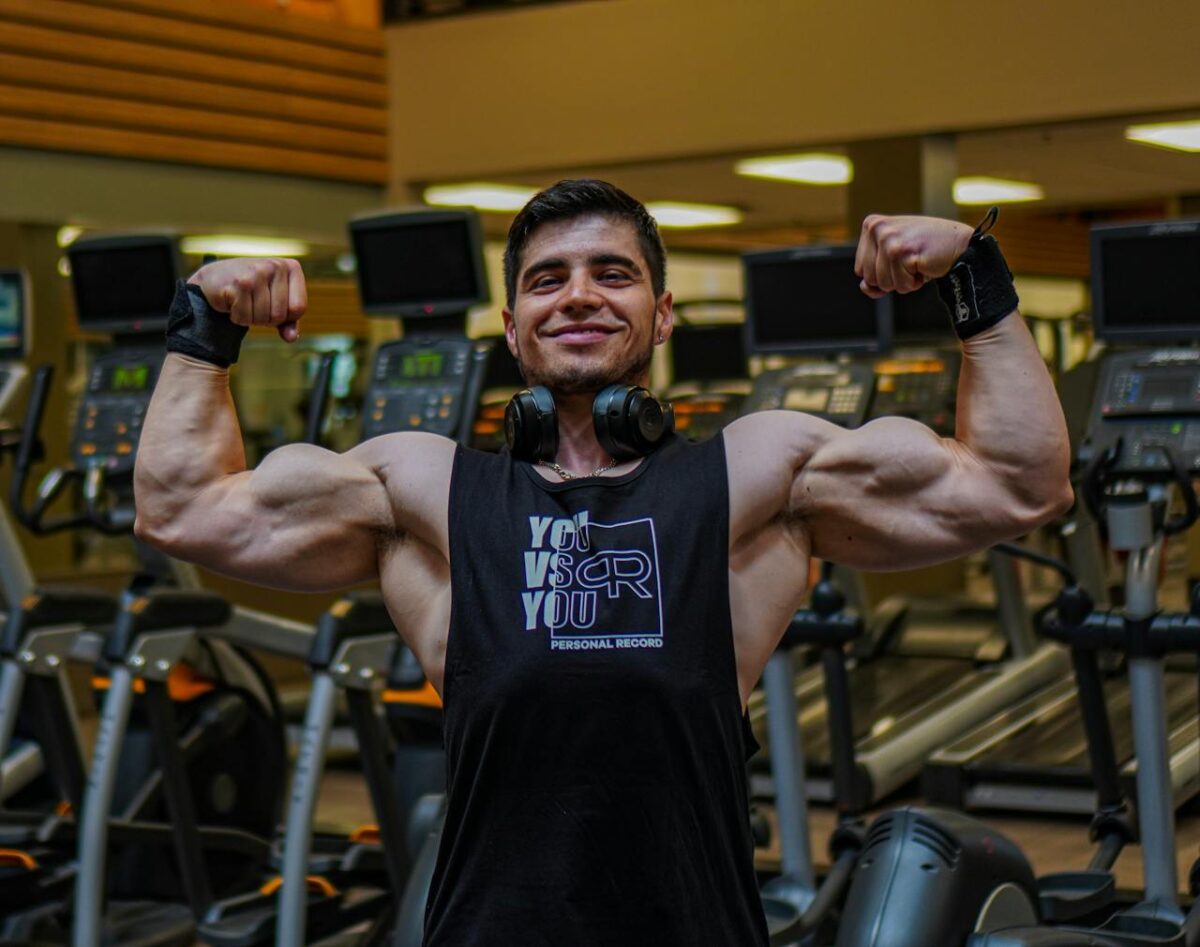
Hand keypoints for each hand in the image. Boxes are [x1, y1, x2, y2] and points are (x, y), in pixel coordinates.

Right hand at [187, 258, 305, 341]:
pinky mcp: (239, 282)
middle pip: (279, 315)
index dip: (285, 316)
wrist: (215, 277)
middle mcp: (276, 266)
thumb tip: (291, 337)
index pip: (299, 308)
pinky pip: (245, 317)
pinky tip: (232, 302)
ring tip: (243, 302)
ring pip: (262, 317)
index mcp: (291, 267)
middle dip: (265, 319)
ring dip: (250, 318)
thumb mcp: (275, 302)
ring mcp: (257, 272)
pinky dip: (237, 317)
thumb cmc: (252, 291)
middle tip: (253, 304)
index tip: (271, 305)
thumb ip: (288, 321)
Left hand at [854, 215, 972, 298]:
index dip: (881, 273)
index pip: (860, 269)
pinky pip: (901, 285)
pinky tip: (924, 265)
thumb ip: (874, 274)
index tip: (900, 257)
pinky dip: (914, 282)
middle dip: (891, 278)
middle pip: (869, 278)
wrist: (959, 244)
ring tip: (917, 262)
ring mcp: (889, 239)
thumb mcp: (893, 259)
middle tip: (910, 260)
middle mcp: (877, 228)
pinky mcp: (902, 252)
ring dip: (904, 280)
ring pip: (884, 284)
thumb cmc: (926, 251)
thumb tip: (864, 286)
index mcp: (871, 225)